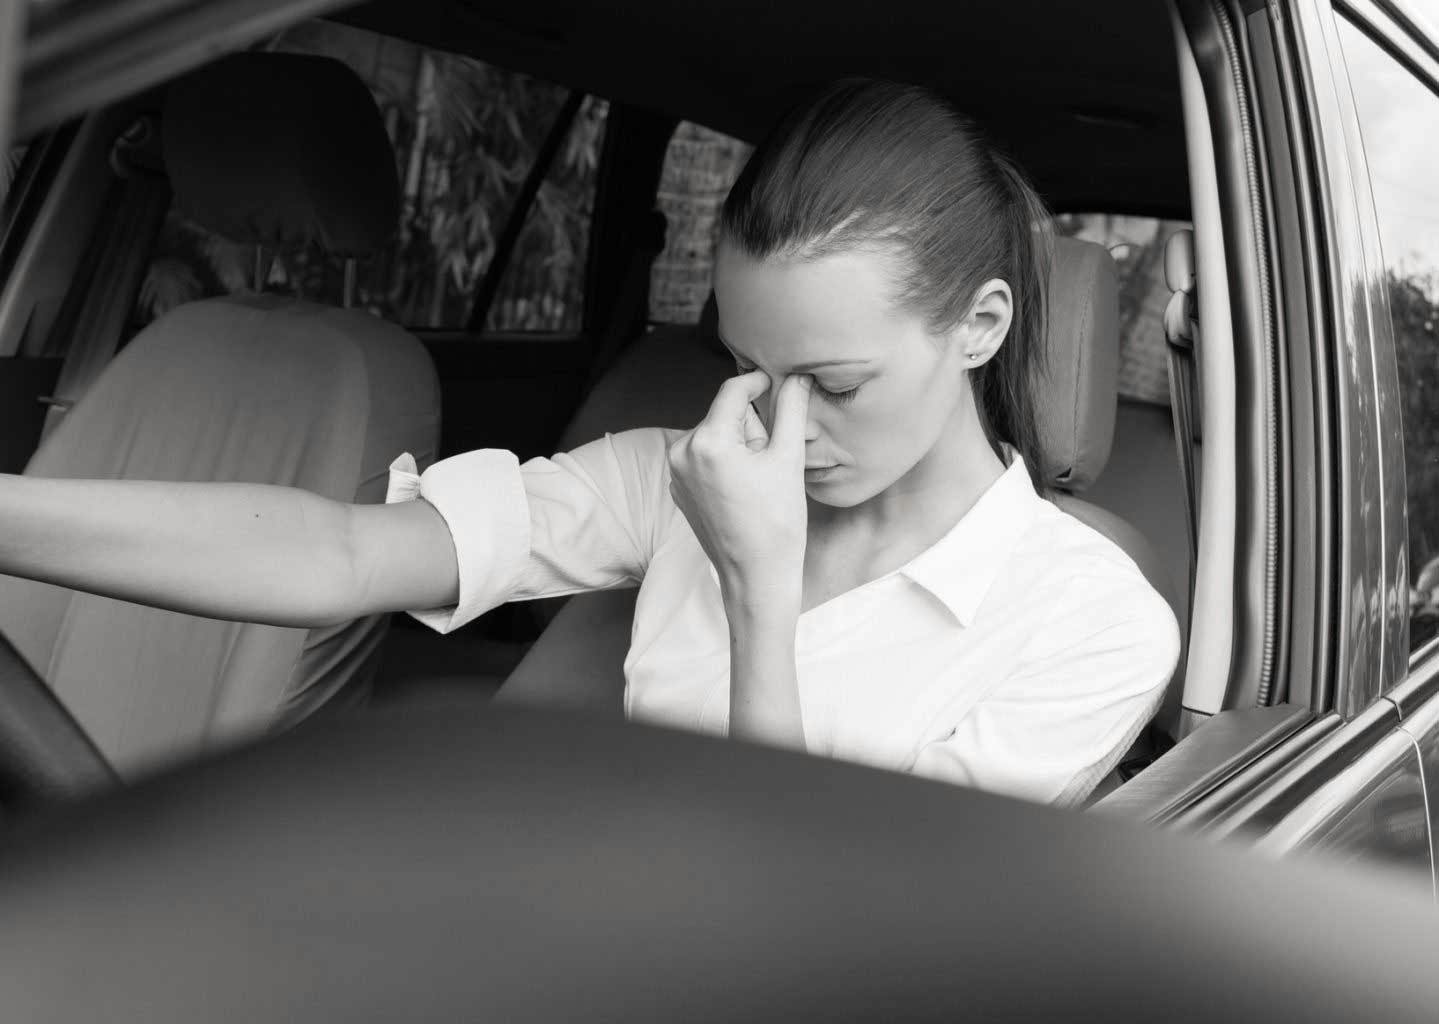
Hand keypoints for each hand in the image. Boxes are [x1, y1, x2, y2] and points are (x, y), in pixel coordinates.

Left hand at [667, 371, 811, 606]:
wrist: (756, 577)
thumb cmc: (776, 523)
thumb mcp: (788, 459)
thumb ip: (791, 409)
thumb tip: (799, 377)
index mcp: (707, 441)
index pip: (733, 390)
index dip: (758, 381)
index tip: (779, 382)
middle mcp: (681, 453)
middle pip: (724, 415)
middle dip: (751, 427)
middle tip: (772, 460)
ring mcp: (676, 474)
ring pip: (715, 437)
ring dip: (739, 445)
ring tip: (759, 481)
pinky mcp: (679, 490)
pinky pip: (705, 460)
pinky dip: (725, 464)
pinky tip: (744, 491)